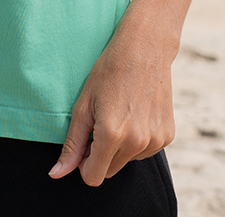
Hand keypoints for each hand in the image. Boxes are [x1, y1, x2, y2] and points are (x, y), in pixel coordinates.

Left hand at [48, 6, 176, 186]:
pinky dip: (138, 139)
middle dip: (101, 154)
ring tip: (120, 112)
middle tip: (101, 121)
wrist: (144, 48)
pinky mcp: (167, 136)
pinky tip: (136, 113)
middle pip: (110, 171)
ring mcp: (155, 140)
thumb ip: (72, 144)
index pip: (92, 177)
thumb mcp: (83, 105)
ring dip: (120, 147)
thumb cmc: (109, 71)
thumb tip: (56, 174)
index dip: (84, 162)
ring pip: (128, 161)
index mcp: (112, 135)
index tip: (85, 141)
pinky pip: (145, 151)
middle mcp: (136, 142)